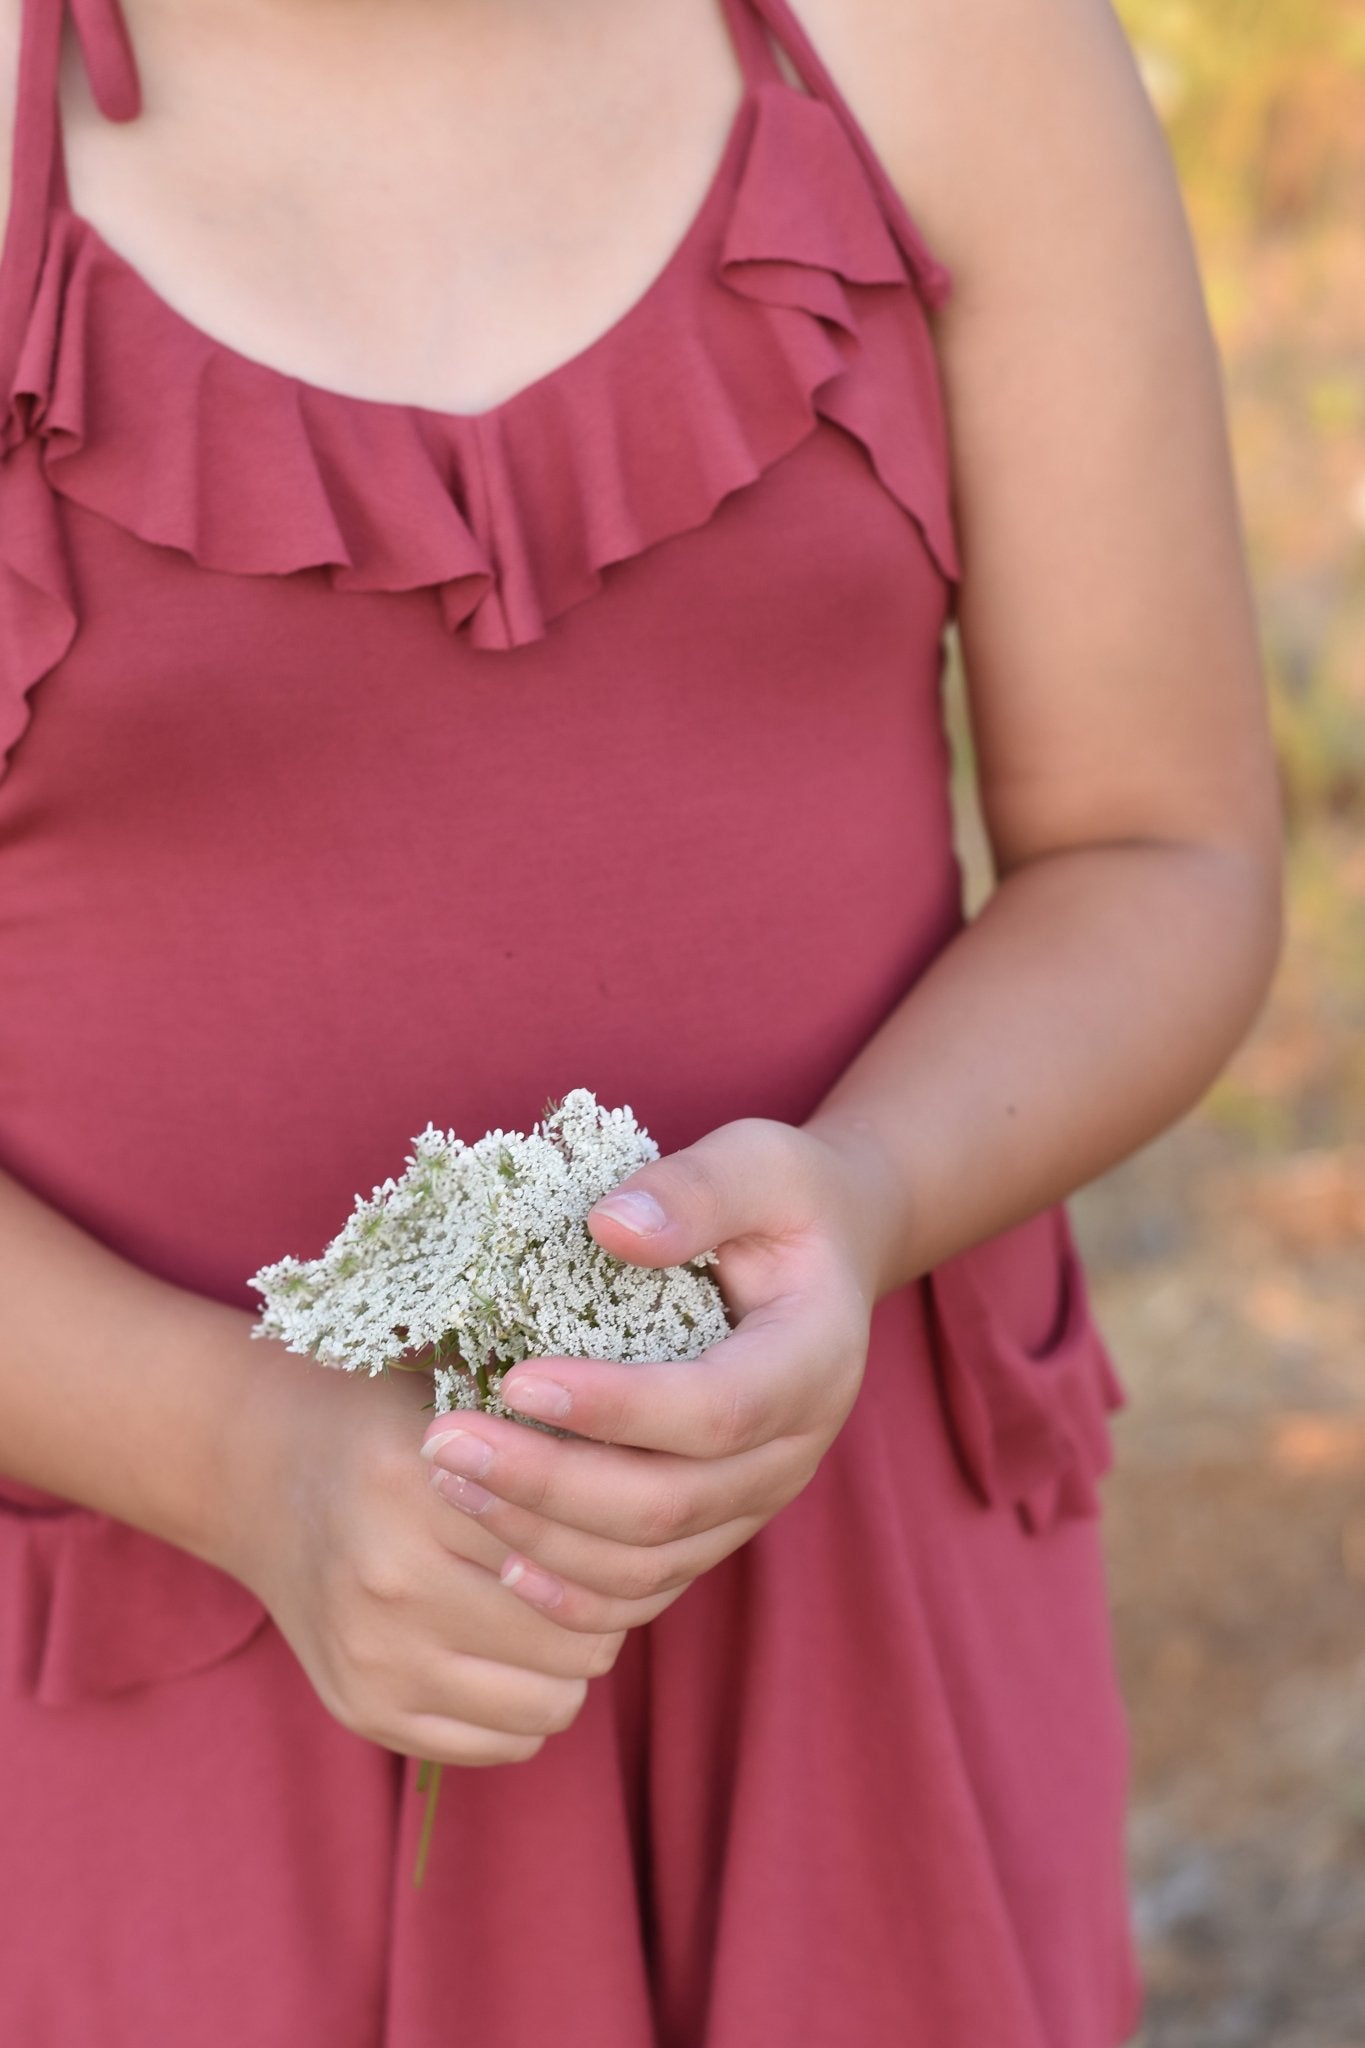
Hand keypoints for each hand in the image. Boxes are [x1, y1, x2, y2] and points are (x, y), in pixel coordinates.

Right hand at [214, 1353, 624, 1764]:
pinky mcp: (363, 1709)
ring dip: (568, 1661)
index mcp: (422, 1477)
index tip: (631, 1516)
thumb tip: (674, 1478)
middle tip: (598, 1569)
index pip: (583, 1546)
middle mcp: (390, 1574)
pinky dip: (524, 1703)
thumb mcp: (467, 1393)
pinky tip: (506, 1647)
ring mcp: (371, 1654)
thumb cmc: (393, 1423)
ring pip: (552, 1702)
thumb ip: (554, 1433)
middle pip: (580, 1636)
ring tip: (551, 1608)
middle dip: (608, 1607)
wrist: (266, 1478)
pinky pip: (504, 1742)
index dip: (625, 1538)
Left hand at [421, 1117, 889, 1631]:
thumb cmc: (784, 1199)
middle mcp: (793, 1450)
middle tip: (445, 1442)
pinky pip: (650, 1587)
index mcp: (813, 1360)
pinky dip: (574, 1592)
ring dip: (543, 1536)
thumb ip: (696, 1190)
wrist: (828, 1253)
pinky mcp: (719, 1524)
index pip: (717, 1410)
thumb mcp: (758, 1163)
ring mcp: (755, 1499)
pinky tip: (501, 1562)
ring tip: (451, 1482)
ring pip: (651, 1560)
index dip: (616, 1408)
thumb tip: (610, 1225)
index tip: (517, 1381)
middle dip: (549, 1484)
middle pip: (670, 1504)